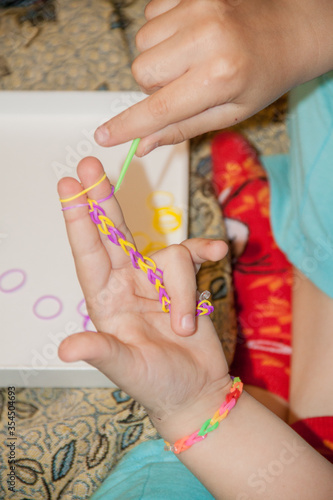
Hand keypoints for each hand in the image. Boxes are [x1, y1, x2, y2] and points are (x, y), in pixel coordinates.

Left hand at [57, 156, 229, 439]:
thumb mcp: (127, 369)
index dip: (77, 220)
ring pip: (170, 255)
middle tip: (88, 165)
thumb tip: (65, 348)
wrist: (197, 389)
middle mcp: (126, 283)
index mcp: (105, 301)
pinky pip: (194, 255)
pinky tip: (220, 251)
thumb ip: (101, 352)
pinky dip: (206, 253)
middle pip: (113, 232)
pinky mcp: (184, 279)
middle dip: (101, 199)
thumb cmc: (157, 384)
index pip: (88, 254)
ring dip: (183, 293)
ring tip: (185, 328)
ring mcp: (155, 279)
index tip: (68, 186)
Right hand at [94, 0, 330, 155]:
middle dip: (155, 85)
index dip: (128, 125)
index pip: (159, 108)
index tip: (104, 136)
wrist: (289, 32)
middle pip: (141, 71)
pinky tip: (190, 37)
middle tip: (186, 84)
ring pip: (142, 45)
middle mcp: (206, 36)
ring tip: (192, 58)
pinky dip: (163, 33)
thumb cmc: (262, 77)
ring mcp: (198, 6)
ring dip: (160, 58)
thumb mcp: (228, 114)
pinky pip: (149, 18)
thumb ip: (182, 129)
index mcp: (219, 76)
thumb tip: (142, 144)